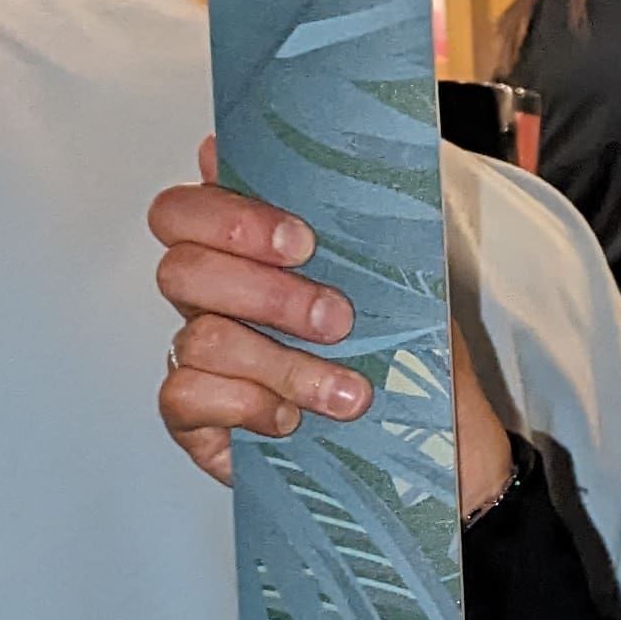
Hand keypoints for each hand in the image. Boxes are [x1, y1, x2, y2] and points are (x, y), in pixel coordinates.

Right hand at [152, 139, 515, 512]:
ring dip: (285, 363)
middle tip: (336, 319)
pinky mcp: (195, 419)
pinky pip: (186, 395)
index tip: (302, 241)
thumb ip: (346, 224)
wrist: (438, 447)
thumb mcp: (396, 284)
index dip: (229, 216)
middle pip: (182, 268)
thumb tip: (312, 171)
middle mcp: (213, 300)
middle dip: (268, 293)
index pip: (187, 211)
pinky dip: (249, 404)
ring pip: (200, 336)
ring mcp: (199, 359)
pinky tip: (293, 420)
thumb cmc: (410, 357)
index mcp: (248, 253)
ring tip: (349, 391)